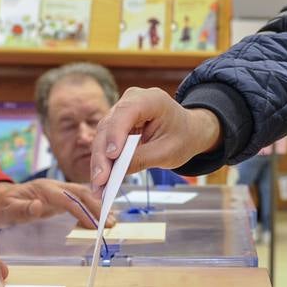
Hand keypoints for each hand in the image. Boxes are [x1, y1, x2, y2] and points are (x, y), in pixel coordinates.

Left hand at [0, 180, 111, 227]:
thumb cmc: (1, 206)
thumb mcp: (6, 210)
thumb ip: (21, 209)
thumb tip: (38, 206)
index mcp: (43, 189)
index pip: (68, 198)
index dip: (82, 210)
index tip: (95, 224)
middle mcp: (54, 186)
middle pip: (81, 193)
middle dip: (97, 206)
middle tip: (110, 222)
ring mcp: (58, 191)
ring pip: (83, 195)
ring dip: (98, 206)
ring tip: (110, 221)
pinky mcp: (59, 198)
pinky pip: (79, 201)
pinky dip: (91, 208)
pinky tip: (98, 219)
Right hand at [90, 88, 221, 192]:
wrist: (188, 131)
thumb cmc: (182, 137)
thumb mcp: (168, 152)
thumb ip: (142, 159)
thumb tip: (115, 171)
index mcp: (151, 99)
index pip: (127, 112)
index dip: (116, 133)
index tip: (112, 155)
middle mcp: (131, 100)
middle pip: (109, 126)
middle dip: (103, 155)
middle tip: (100, 180)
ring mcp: (121, 111)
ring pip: (102, 136)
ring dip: (98, 161)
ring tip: (98, 186)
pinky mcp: (116, 124)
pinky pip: (104, 143)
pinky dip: (102, 162)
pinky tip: (100, 182)